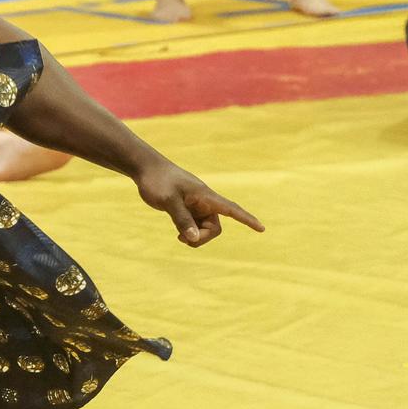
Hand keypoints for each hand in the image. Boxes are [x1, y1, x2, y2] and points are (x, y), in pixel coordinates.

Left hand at [135, 161, 264, 247]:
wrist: (146, 169)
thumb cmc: (158, 181)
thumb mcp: (168, 200)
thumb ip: (181, 219)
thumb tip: (193, 239)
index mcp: (206, 196)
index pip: (232, 209)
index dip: (247, 219)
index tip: (262, 228)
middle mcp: (204, 202)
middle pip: (214, 228)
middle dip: (202, 237)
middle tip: (181, 238)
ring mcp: (195, 207)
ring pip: (204, 230)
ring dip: (194, 237)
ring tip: (178, 236)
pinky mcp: (186, 210)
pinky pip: (194, 227)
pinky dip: (189, 234)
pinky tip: (179, 234)